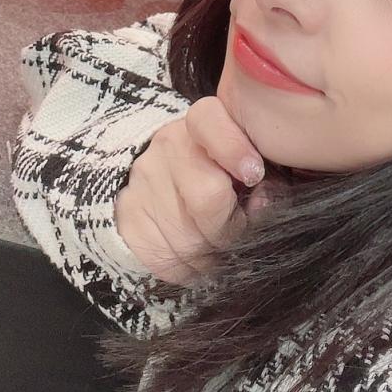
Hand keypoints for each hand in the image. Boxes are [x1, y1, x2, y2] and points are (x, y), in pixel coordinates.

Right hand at [114, 96, 276, 284]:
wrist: (168, 177)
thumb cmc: (227, 172)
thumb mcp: (249, 162)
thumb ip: (265, 175)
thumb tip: (263, 203)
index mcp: (204, 123)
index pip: (208, 122)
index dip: (234, 150)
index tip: (253, 175)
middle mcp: (168, 144)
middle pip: (205, 198)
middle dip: (230, 229)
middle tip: (236, 234)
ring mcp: (143, 178)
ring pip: (186, 240)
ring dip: (210, 256)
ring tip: (216, 248)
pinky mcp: (127, 212)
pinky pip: (162, 258)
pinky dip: (186, 269)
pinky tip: (194, 258)